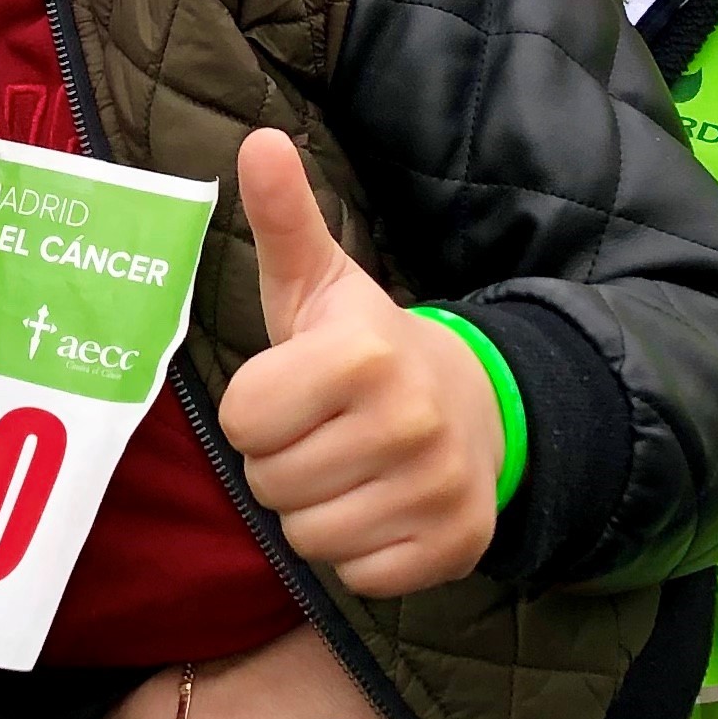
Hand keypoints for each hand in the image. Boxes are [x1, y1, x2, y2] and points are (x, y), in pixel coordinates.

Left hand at [216, 130, 502, 596]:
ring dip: (316, 509)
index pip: (242, 421)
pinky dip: (360, 552)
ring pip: (309, 537)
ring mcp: (438, 488)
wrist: (474, 405)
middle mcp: (409, 422)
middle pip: (270, 484)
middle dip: (282, 462)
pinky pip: (358, 576)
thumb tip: (257, 142)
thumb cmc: (365, 347)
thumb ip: (283, 218)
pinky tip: (382, 505)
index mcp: (361, 354)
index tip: (293, 391)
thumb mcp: (319, 282)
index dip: (257, 410)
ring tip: (348, 466)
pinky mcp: (456, 545)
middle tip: (322, 431)